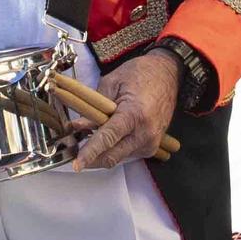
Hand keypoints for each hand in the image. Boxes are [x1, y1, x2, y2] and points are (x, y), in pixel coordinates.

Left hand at [70, 49, 179, 169]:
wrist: (167, 75)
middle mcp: (145, 133)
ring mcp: (151, 142)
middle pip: (112, 156)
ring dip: (101, 153)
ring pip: (118, 157)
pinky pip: (127, 153)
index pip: (107, 139)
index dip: (89, 153)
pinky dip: (113, 148)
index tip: (76, 164)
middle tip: (73, 154)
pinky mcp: (152, 146)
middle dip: (91, 159)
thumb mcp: (111, 83)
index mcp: (134, 115)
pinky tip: (106, 136)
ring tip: (88, 138)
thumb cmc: (139, 74)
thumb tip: (79, 126)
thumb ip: (94, 107)